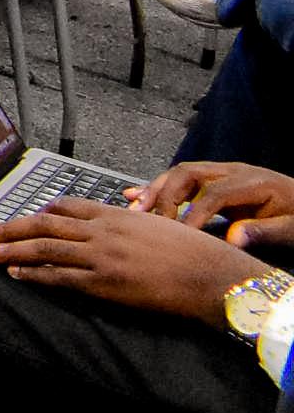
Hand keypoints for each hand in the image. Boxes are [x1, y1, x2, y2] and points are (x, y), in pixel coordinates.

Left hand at [0, 200, 264, 325]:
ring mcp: (100, 257)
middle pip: (43, 226)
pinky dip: (35, 275)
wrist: (210, 275)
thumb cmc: (191, 250)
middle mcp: (101, 231)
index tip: (19, 218)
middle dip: (9, 228)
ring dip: (10, 250)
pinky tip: (17, 274)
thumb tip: (115, 220)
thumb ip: (127, 221)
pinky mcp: (104, 284)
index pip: (63, 207)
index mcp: (113, 214)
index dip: (37, 213)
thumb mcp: (155, 222)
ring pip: (43, 249)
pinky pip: (60, 278)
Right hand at [137, 161, 293, 242]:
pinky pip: (182, 179)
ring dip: (155, 190)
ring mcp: (222, 172)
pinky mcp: (216, 179)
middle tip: (151, 222)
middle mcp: (233, 171)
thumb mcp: (292, 228)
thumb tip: (232, 241)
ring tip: (134, 209)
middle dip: (165, 196)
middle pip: (188, 174)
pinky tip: (136, 196)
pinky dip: (159, 188)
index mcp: (252, 182)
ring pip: (180, 173)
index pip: (213, 194)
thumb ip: (264, 232)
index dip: (194, 214)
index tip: (181, 236)